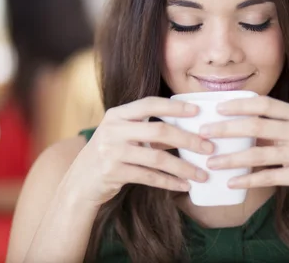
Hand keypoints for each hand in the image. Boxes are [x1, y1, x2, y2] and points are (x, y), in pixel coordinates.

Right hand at [71, 97, 213, 205]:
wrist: (80, 182)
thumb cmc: (109, 154)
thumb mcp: (122, 135)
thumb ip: (146, 129)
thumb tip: (187, 128)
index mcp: (117, 114)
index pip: (149, 104)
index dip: (174, 107)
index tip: (197, 112)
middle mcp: (113, 130)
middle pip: (159, 130)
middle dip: (188, 139)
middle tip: (209, 147)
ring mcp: (112, 151)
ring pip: (157, 158)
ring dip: (184, 167)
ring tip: (202, 173)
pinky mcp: (113, 172)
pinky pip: (149, 177)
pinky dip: (170, 182)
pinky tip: (185, 185)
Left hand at [200, 96, 288, 211]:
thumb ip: (278, 126)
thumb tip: (238, 122)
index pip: (265, 104)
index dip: (239, 105)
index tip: (217, 108)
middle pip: (257, 126)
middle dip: (226, 129)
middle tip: (204, 133)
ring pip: (259, 153)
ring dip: (231, 158)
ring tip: (210, 162)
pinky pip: (269, 177)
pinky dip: (248, 180)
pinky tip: (232, 182)